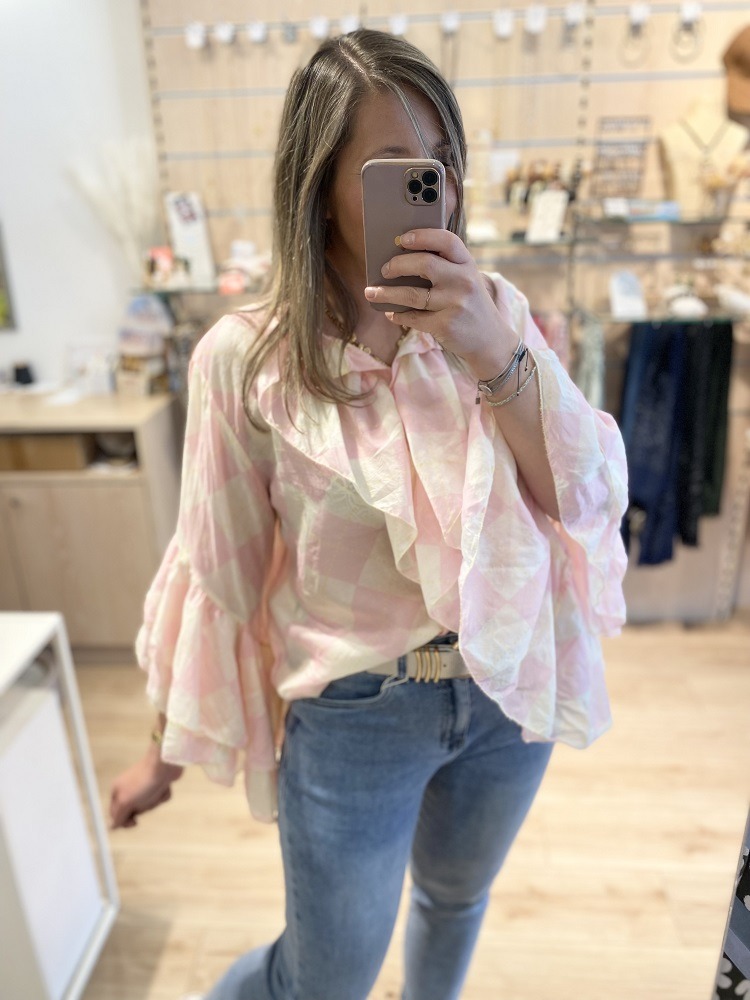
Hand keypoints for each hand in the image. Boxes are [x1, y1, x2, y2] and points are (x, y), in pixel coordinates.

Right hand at [109, 744, 182, 829]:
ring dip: (155, 801)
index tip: (135, 822)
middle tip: (145, 798)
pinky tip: (165, 786)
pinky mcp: (157, 783)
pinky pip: (160, 797)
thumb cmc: (144, 782)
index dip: (125, 820)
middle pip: (134, 811)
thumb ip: (118, 815)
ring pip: (149, 805)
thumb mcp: (126, 802)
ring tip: (156, 790)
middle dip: (143, 808)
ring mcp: (144, 785)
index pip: (116, 814)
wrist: (164, 763)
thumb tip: (112, 827)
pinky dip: (163, 794)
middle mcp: (129, 788)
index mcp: (117, 790)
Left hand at [364, 229, 516, 375]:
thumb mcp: (467, 279)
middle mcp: (463, 281)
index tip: (401, 238)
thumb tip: (401, 257)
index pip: (445, 240)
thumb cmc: (470, 304)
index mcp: (467, 263)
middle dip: (397, 264)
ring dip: (386, 293)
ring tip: (371, 291)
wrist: (491, 340)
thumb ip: (445, 266)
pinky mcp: (445, 325)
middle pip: (424, 264)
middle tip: (384, 269)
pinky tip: (390, 313)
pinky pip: (413, 318)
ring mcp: (455, 304)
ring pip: (412, 295)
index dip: (421, 236)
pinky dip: (398, 315)